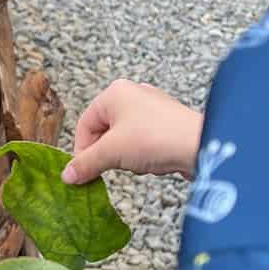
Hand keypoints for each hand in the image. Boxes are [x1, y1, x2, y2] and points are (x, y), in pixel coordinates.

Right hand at [63, 79, 203, 184]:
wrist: (201, 146)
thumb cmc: (155, 139)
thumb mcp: (112, 153)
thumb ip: (86, 163)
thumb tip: (67, 176)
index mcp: (115, 93)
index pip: (85, 124)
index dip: (82, 151)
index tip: (84, 172)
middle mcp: (133, 94)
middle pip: (104, 131)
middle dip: (107, 153)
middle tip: (112, 168)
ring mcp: (153, 107)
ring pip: (124, 138)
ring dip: (126, 156)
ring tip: (139, 163)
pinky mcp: (168, 122)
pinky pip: (144, 141)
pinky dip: (144, 154)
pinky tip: (154, 162)